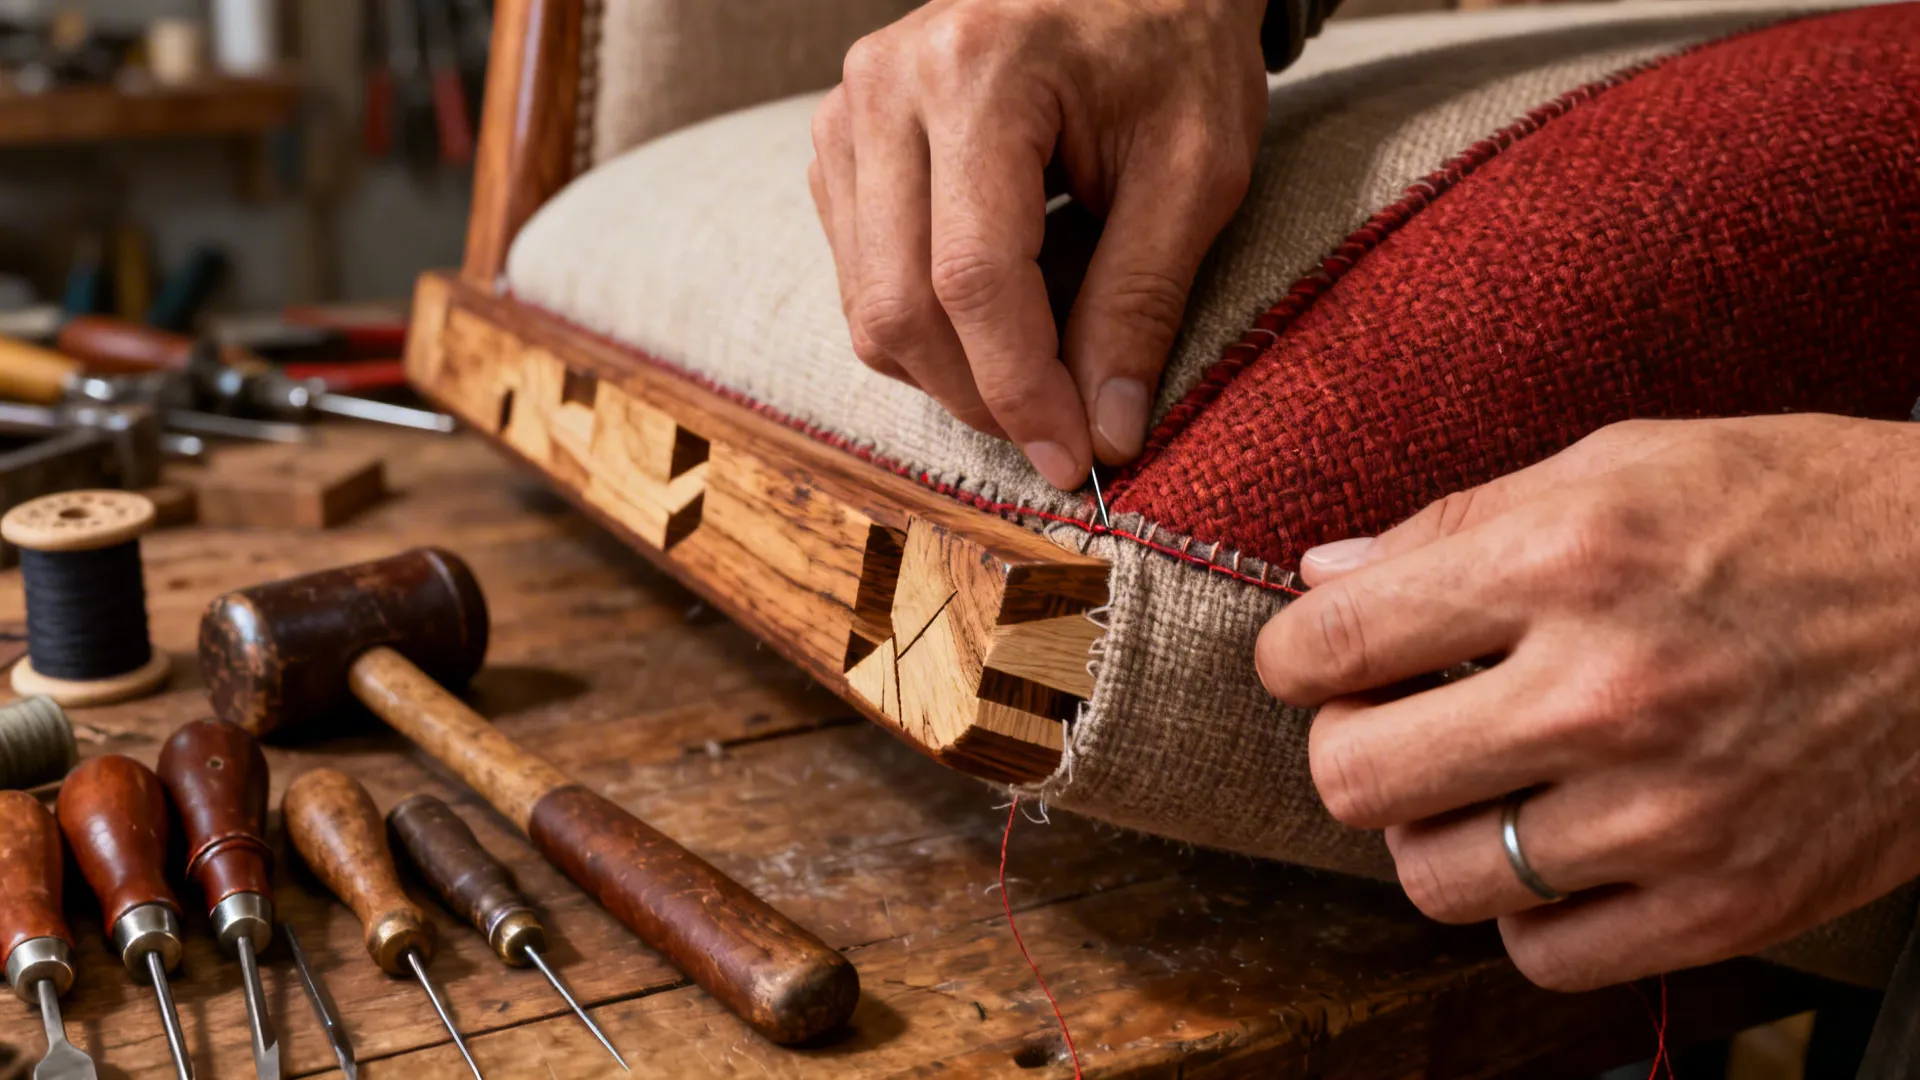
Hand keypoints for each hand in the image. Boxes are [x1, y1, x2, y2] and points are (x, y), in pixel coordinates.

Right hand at [809, 0, 1269, 488]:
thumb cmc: (1175, 52)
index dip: (1019, 388)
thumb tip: (1106, 434)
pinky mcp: (840, 140)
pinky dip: (921, 327)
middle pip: (900, 303)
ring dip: (948, 371)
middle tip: (1059, 437)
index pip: (972, 277)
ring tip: (1036, 375)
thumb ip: (1142, 302)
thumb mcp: (1194, 171)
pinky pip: (857, 276)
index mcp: (978, 73)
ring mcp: (848, 110)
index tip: (1072, 458)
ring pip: (867, 304)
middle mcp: (887, 86)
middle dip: (980, 397)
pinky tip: (991, 318)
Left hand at [1255, 416, 1919, 989]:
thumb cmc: (1805, 512)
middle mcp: (1607, 693)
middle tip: (1393, 722)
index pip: (1330, 645)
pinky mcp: (1731, 902)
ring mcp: (1670, 813)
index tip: (1309, 662)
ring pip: (1436, 878)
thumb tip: (1323, 579)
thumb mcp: (1628, 462)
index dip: (1291, 659)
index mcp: (1567, 561)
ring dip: (1435, 833)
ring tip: (1484, 784)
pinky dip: (1527, 910)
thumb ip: (1458, 522)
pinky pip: (1542, 955)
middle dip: (1349, 747)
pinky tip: (1559, 846)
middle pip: (1356, 779)